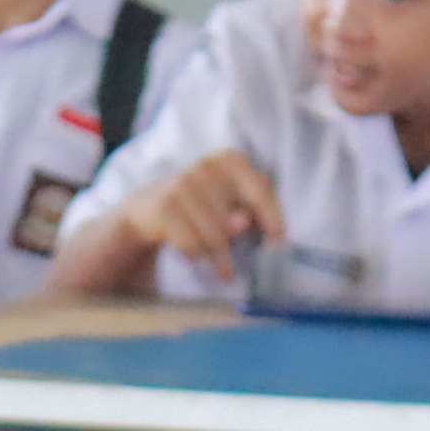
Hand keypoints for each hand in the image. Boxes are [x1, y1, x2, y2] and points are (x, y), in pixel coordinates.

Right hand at [115, 150, 283, 286]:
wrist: (150, 207)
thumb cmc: (203, 206)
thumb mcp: (231, 202)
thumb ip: (250, 210)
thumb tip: (244, 222)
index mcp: (230, 161)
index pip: (260, 189)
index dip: (273, 218)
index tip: (279, 243)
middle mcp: (207, 167)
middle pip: (236, 220)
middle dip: (240, 248)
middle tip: (238, 267)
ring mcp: (184, 183)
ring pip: (214, 236)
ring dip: (219, 259)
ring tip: (221, 269)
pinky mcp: (166, 205)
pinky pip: (192, 244)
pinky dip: (196, 255)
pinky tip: (195, 255)